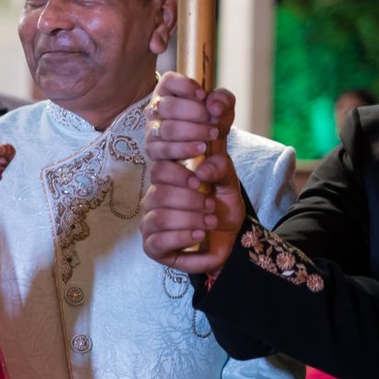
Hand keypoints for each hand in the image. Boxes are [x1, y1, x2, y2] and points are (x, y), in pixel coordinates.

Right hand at [141, 73, 246, 273]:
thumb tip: (209, 137)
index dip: (179, 134)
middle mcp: (155, 188)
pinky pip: (158, 238)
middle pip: (160, 174)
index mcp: (169, 166)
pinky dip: (183, 235)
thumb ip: (221, 151)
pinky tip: (200, 233)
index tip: (206, 142)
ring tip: (211, 218)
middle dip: (191, 187)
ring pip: (160, 207)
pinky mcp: (152, 243)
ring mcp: (150, 215)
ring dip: (192, 214)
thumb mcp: (228, 174)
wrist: (229, 240)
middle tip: (212, 198)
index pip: (158, 138)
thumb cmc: (221, 203)